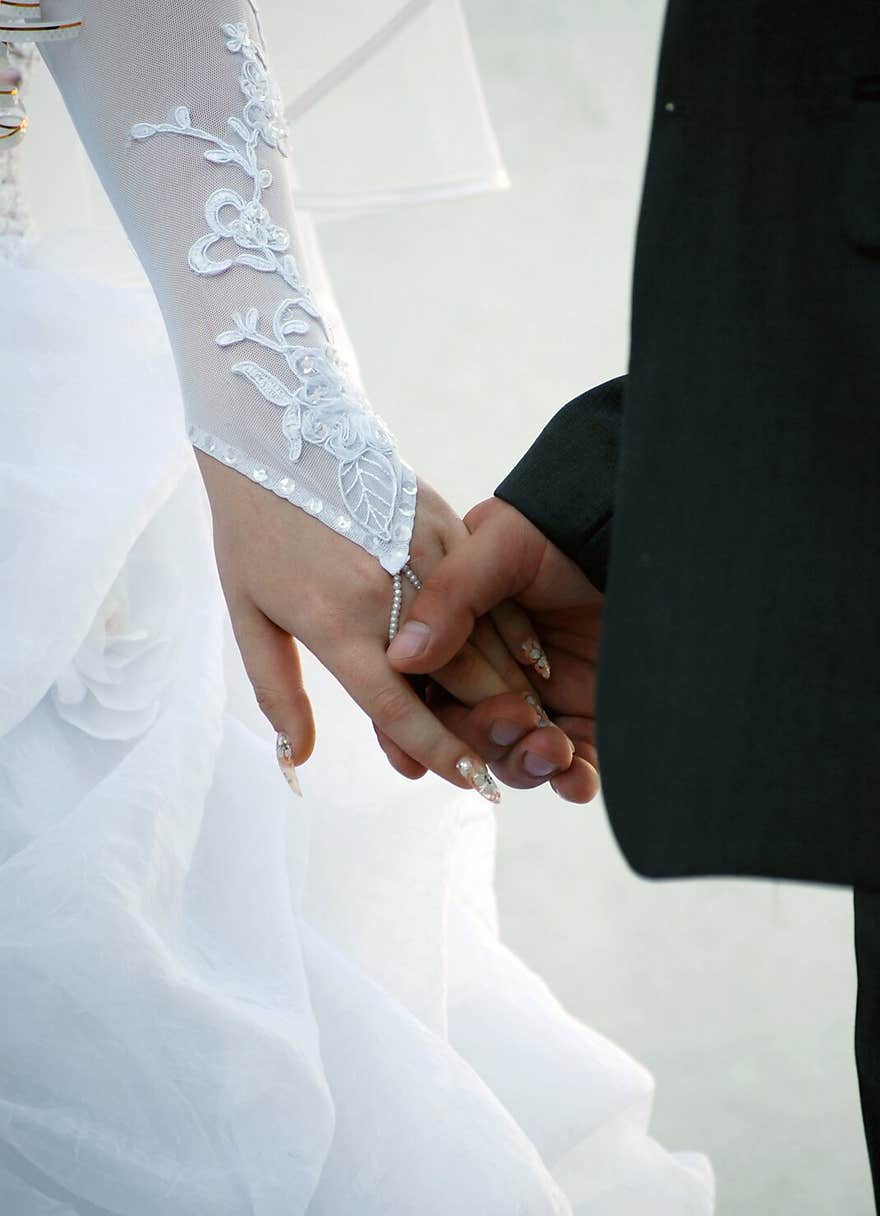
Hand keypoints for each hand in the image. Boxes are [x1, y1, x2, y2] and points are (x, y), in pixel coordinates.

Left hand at [196, 454, 560, 795]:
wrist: (277, 433)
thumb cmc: (253, 531)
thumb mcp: (248, 614)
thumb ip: (277, 690)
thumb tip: (296, 758)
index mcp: (335, 624)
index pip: (397, 707)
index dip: (438, 750)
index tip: (471, 782)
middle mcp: (386, 595)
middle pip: (458, 677)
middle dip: (494, 727)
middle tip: (519, 765)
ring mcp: (421, 555)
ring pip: (485, 635)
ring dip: (514, 685)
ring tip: (536, 725)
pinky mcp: (442, 524)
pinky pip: (490, 589)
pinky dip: (514, 630)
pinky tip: (533, 663)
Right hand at [386, 497, 602, 802]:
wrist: (632, 534)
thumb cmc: (561, 529)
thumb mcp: (500, 544)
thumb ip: (452, 594)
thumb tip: (402, 657)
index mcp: (455, 638)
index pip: (418, 695)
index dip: (408, 731)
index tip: (415, 757)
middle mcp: (492, 675)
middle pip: (465, 734)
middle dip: (484, 739)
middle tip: (517, 717)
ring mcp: (540, 702)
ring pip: (514, 758)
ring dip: (527, 764)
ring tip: (554, 747)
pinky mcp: (587, 721)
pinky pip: (573, 769)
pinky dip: (572, 782)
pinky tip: (577, 778)